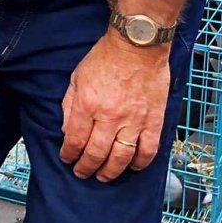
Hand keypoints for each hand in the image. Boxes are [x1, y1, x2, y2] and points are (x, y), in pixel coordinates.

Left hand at [60, 32, 171, 181]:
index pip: (74, 140)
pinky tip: (133, 167)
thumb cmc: (104, 58)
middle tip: (83, 173)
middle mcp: (109, 117)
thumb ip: (69, 105)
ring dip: (111, 171)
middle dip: (86, 167)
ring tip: (104, 177)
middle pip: (96, 153)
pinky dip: (141, 163)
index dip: (69, 154)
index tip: (67, 159)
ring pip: (121, 157)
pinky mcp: (153, 121)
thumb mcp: (76, 78)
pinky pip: (148, 149)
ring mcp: (133, 121)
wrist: (137, 46)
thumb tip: (67, 130)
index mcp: (87, 105)